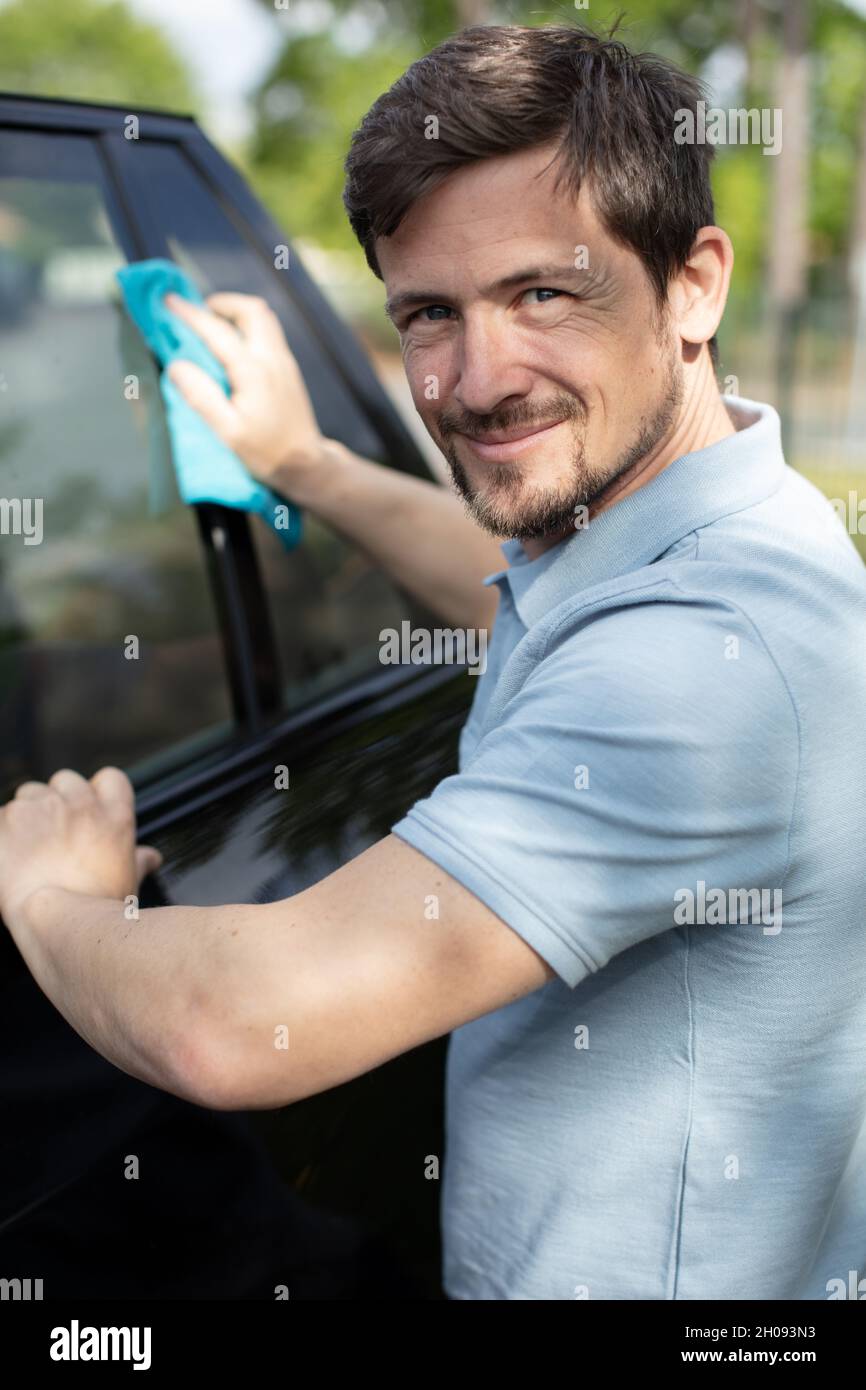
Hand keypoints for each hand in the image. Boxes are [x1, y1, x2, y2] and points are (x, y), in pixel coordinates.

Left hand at [0, 767, 161, 928]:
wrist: (53, 923)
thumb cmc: (95, 911)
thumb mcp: (127, 884)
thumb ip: (139, 862)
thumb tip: (151, 858)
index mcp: (113, 815)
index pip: (110, 778)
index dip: (97, 793)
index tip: (90, 814)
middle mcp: (78, 803)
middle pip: (66, 780)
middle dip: (59, 801)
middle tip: (54, 836)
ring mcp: (39, 807)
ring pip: (29, 793)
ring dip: (28, 814)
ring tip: (28, 849)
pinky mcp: (5, 819)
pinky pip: (1, 815)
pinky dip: (4, 832)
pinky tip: (9, 856)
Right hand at [164, 291, 324, 497]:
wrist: (305, 464)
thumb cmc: (266, 452)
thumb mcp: (228, 432)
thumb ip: (201, 397)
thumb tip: (176, 366)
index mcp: (254, 372)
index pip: (218, 332)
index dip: (190, 314)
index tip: (168, 300)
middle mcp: (273, 359)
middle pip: (251, 310)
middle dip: (222, 304)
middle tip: (198, 312)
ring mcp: (284, 362)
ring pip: (264, 318)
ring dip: (237, 313)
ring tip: (213, 325)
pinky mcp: (288, 369)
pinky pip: (268, 333)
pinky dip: (247, 327)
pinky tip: (233, 344)